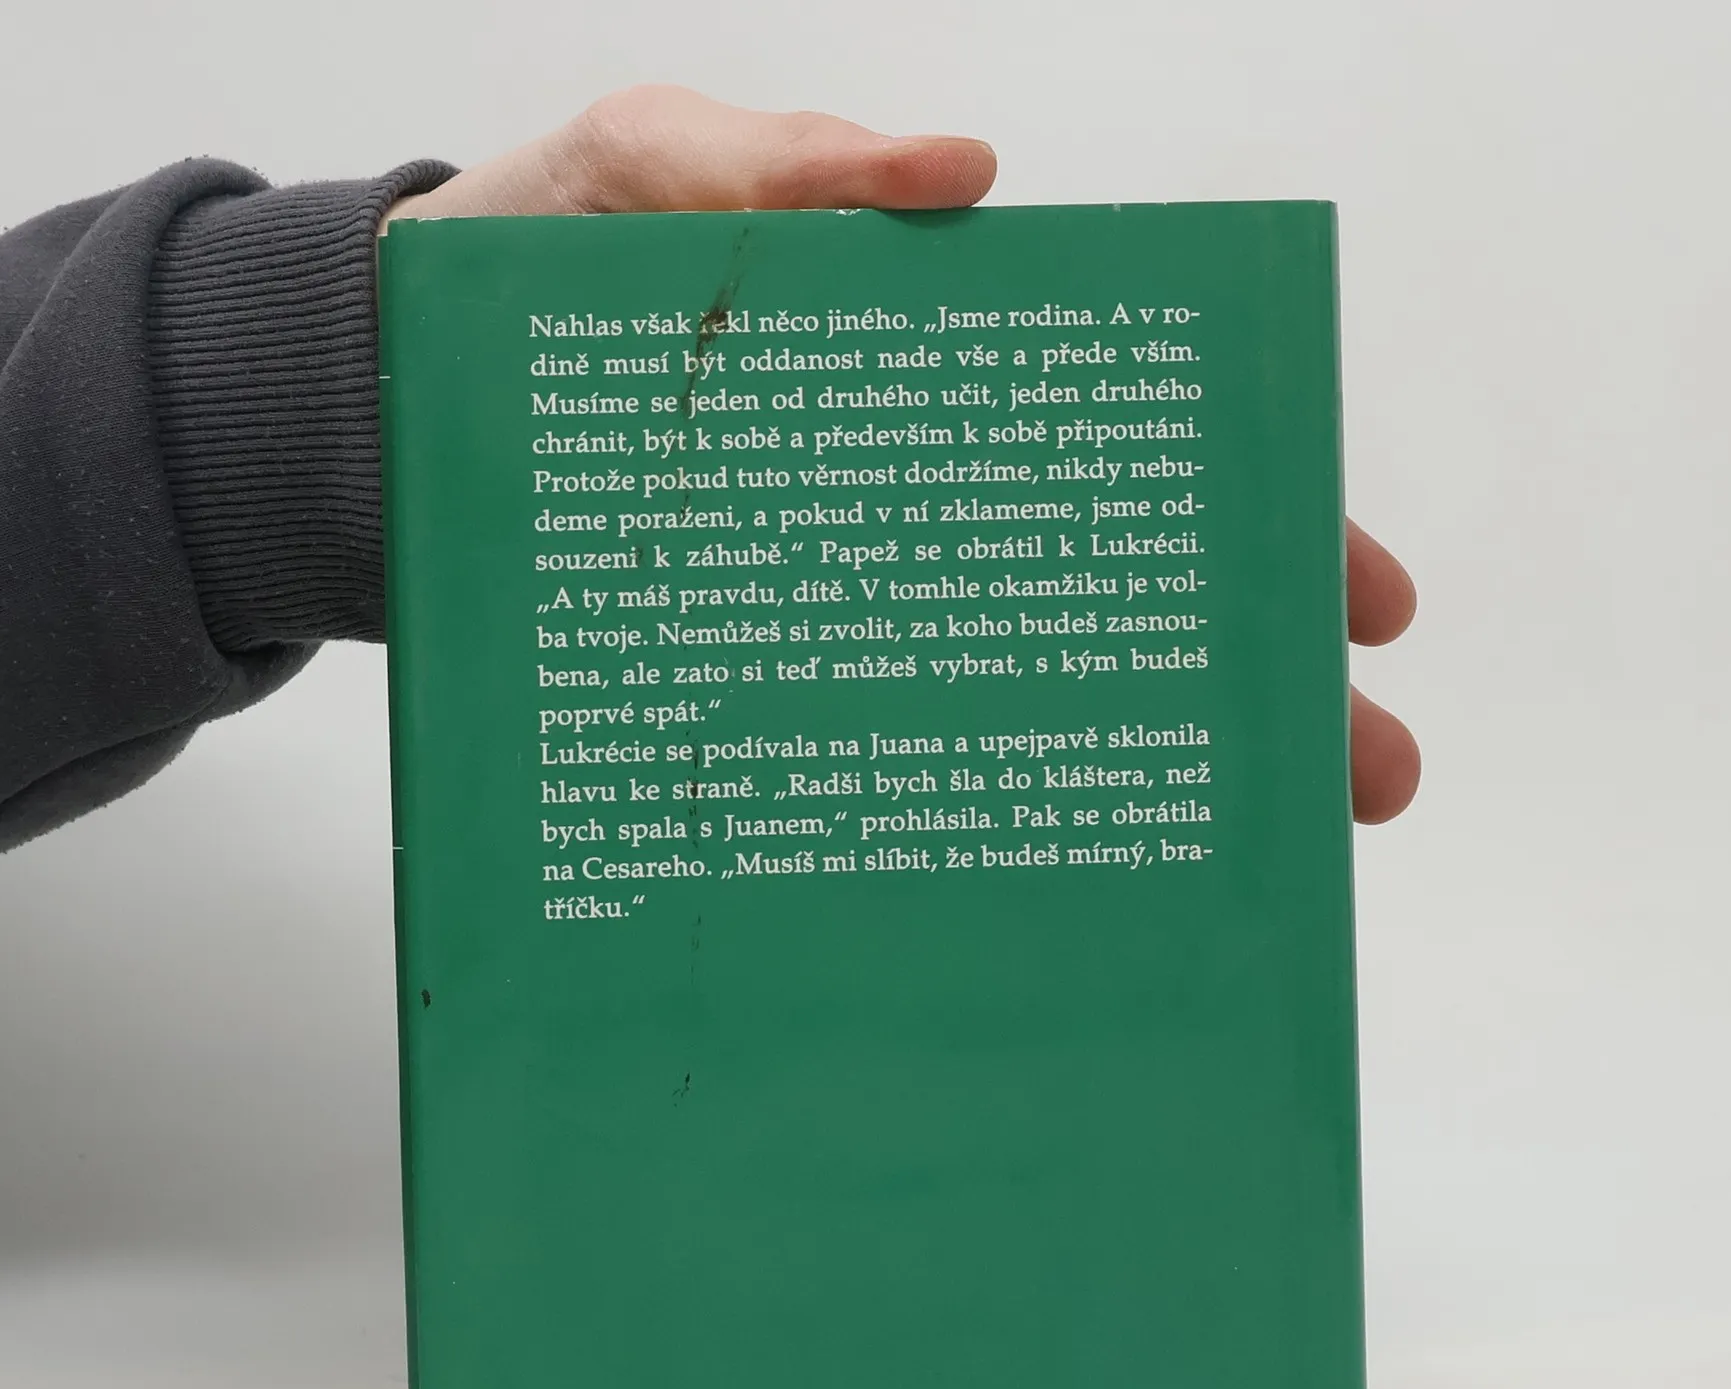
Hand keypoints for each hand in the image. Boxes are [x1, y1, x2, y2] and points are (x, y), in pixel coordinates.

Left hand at [387, 87, 1419, 822]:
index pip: (1122, 446)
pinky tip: (1026, 878)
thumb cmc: (519, 274)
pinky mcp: (748, 686)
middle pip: (1104, 594)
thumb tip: (965, 176)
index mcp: (921, 381)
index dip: (1251, 510)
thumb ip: (777, 168)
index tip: (1355, 599)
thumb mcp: (642, 177)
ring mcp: (834, 608)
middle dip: (1239, 679)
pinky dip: (958, 812)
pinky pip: (877, 752)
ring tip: (1229, 867)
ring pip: (1011, 693)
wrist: (375, 417)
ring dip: (1126, 774)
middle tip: (1353, 778)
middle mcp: (902, 507)